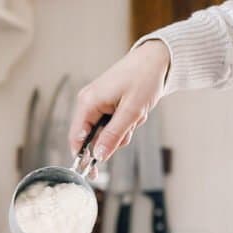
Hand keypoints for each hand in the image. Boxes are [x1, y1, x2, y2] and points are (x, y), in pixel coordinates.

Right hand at [69, 40, 169, 174]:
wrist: (155, 60)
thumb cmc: (143, 79)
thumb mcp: (131, 111)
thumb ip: (113, 135)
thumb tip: (98, 156)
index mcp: (88, 103)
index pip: (76, 138)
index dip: (84, 157)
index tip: (95, 172)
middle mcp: (88, 102)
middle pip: (92, 138)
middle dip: (114, 139)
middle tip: (130, 128)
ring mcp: (96, 103)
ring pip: (105, 133)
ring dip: (123, 131)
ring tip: (136, 115)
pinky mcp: (106, 103)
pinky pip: (112, 124)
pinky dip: (125, 123)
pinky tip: (135, 111)